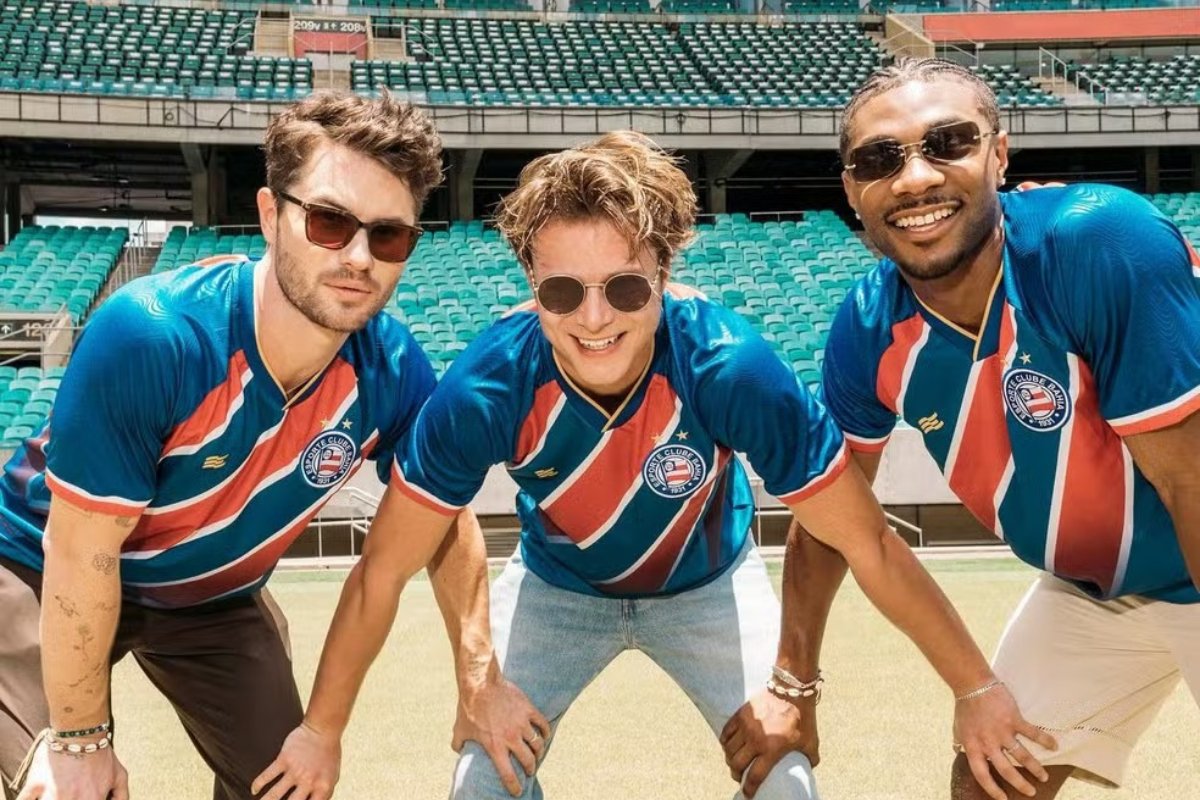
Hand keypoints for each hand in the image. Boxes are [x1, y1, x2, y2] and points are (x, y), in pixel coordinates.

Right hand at [15, 738, 128, 799]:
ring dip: (49, 798)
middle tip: (70, 791)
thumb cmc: (100, 754)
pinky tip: (35, 794)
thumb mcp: (119, 775)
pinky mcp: (34, 785)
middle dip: (68, 797)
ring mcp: (51, 794)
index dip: (91, 799)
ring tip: (54, 792)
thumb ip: (121, 797)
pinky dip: (27, 799)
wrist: (79, 731)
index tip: (81, 795)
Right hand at [251, 722, 340, 799]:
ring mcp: (295, 770)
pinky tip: (254, 790)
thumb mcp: (332, 777)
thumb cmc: (329, 754)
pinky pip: (267, 775)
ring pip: (274, 794)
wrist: (323, 729)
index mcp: (323, 787)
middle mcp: (308, 781)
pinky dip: (258, 784)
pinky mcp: (284, 759)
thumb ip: (324, 794)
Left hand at [452, 674, 549, 797]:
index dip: (514, 786)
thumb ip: (458, 743)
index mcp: (495, 746)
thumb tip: (458, 750)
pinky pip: (543, 725)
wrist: (480, 684)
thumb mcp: (459, 729)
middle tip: (529, 771)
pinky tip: (544, 736)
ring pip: (537, 744)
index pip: (508, 774)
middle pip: (528, 760)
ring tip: (537, 754)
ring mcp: (521, 723)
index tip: (517, 791)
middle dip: (530, 769)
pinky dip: (545, 733)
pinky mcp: (528, 710)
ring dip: (538, 752)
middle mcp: (511, 737)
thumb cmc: (468, 707)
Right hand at [719, 689, 817, 798]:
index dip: (749, 788)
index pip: (755, 776)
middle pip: (737, 764)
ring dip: (730, 760)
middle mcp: (756, 740)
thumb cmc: (803, 717)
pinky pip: (726, 733)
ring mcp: (746, 727)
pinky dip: (725, 742)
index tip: (747, 794)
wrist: (792, 690)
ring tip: (734, 762)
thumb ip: (810, 758)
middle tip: (739, 776)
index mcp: (772, 749)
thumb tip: (809, 768)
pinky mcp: (741, 715)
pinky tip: (728, 746)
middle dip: (736, 774)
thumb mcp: (811, 741)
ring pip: (729, 750)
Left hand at [953, 682, 1057, 799]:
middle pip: (1006, 770)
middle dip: (1020, 783)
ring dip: (1035, 768)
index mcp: (973, 746)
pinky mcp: (1014, 719)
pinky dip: (1045, 740)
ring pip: (1022, 756)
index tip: (1003, 799)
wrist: (972, 684)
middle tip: (1031, 791)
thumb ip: (961, 742)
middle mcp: (988, 742)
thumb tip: (959, 752)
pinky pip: (1033, 733)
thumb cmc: (965, 707)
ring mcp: (1002, 731)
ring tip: (1043, 777)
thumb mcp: (958, 728)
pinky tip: (1054, 746)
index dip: (992, 789)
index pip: (982, 774)